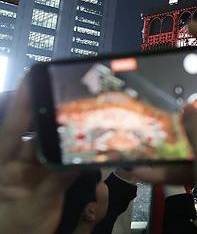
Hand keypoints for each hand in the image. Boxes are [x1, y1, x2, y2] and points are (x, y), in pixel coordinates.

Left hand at [0, 82, 78, 233]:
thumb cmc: (14, 230)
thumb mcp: (33, 210)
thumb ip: (53, 185)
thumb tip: (76, 161)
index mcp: (4, 166)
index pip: (12, 128)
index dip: (22, 101)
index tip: (32, 76)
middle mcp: (18, 163)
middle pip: (38, 131)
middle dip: (54, 113)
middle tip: (72, 93)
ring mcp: (34, 171)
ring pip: (54, 144)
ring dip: (69, 134)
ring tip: (86, 117)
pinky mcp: (49, 179)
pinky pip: (65, 161)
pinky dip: (77, 153)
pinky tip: (90, 146)